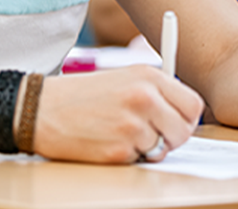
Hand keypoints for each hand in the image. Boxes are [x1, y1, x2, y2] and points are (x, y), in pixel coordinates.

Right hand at [34, 65, 203, 162]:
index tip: (177, 122)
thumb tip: (185, 114)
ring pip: (163, 149)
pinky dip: (129, 156)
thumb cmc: (86, 94)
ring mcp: (132, 125)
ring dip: (148, 148)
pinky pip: (139, 160)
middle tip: (154, 135)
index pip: (193, 104)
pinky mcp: (119, 151)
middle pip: (184, 130)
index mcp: (149, 76)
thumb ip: (157, 91)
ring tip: (122, 133)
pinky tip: (108, 142)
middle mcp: (145, 97)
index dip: (187, 118)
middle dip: (173, 138)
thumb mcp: (125, 77)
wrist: (43, 109)